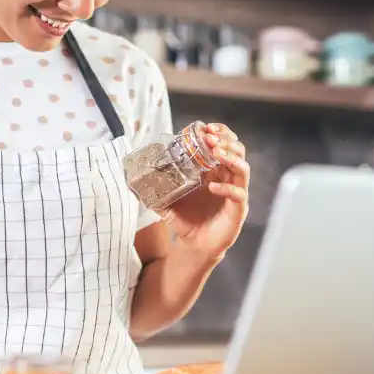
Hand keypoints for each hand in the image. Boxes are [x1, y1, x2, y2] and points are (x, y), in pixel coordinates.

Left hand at [161, 123, 249, 260]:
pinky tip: (212, 187)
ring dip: (230, 157)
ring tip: (215, 153)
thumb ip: (153, 191)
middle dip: (225, 140)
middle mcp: (227, 179)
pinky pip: (239, 194)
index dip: (219, 133)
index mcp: (213, 171)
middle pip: (238, 150)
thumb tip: (130, 183)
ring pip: (242, 168)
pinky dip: (227, 189)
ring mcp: (235, 193)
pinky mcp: (238, 210)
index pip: (224, 144)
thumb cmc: (185, 221)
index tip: (206, 128)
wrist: (194, 245)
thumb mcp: (167, 203)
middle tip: (210, 138)